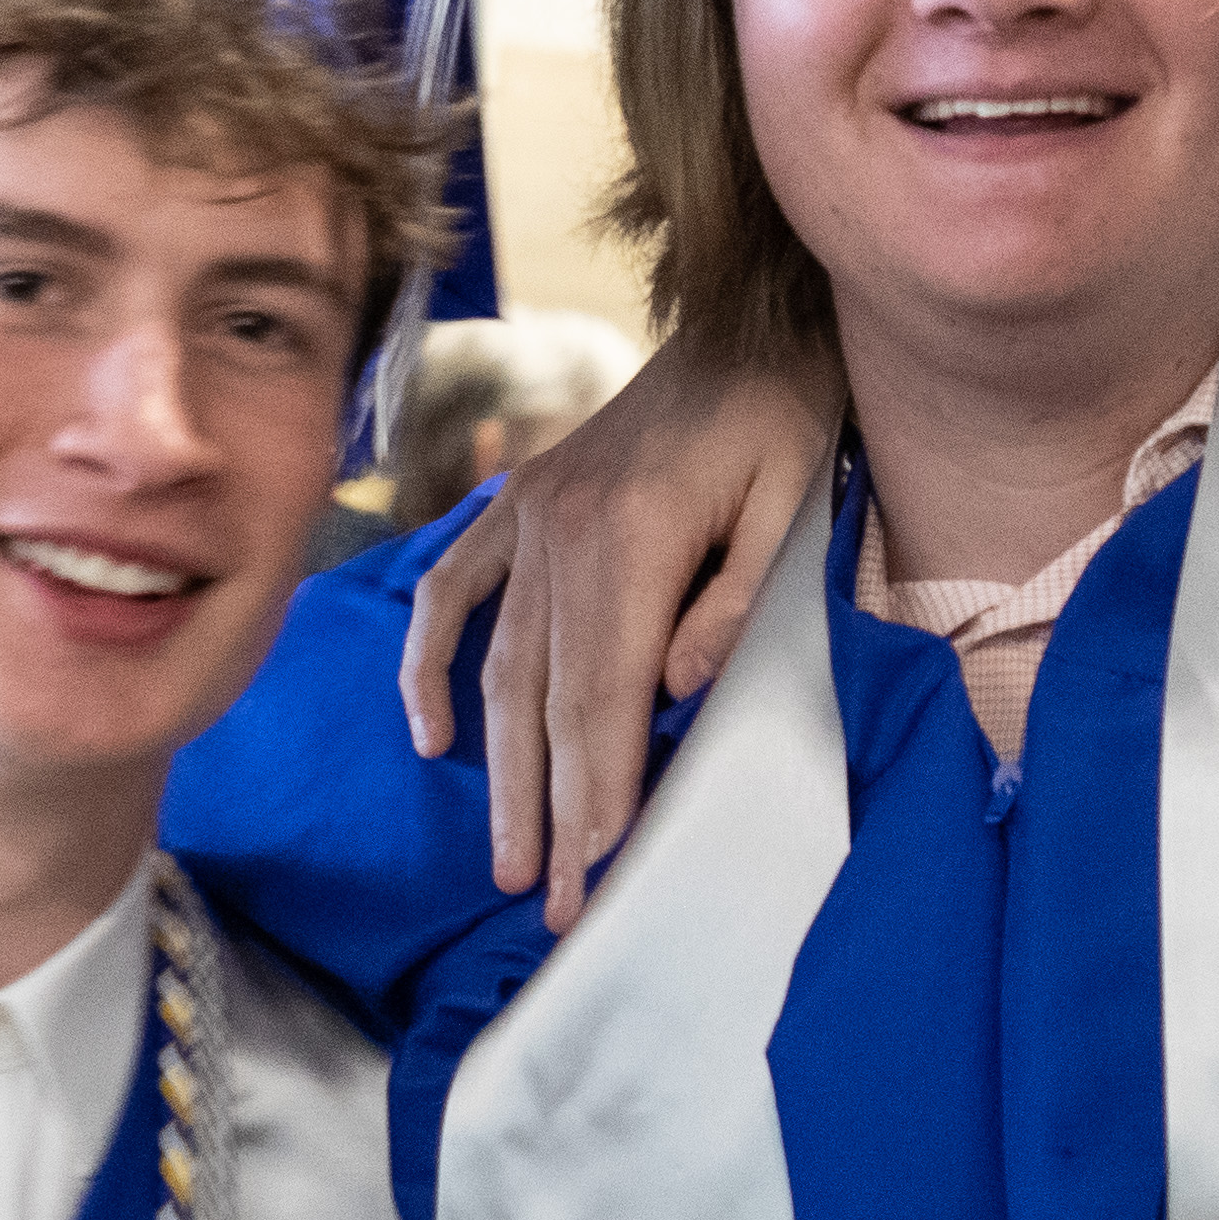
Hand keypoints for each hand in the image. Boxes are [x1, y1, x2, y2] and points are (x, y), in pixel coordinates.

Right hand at [398, 338, 843, 929]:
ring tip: (508, 857)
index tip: (595, 870)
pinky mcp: (517, 501)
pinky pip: (451, 591)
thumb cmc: (782, 416)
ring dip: (499, 768)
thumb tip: (674, 686)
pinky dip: (429, 663)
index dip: (598, 788)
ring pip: (498, 665)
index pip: (606, 695)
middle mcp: (561, 530)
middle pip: (545, 699)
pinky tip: (429, 738)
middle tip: (551, 901)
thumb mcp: (789, 500)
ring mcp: (527, 514)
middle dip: (548, 808)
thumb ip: (733, 597)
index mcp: (632, 535)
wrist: (746, 319)